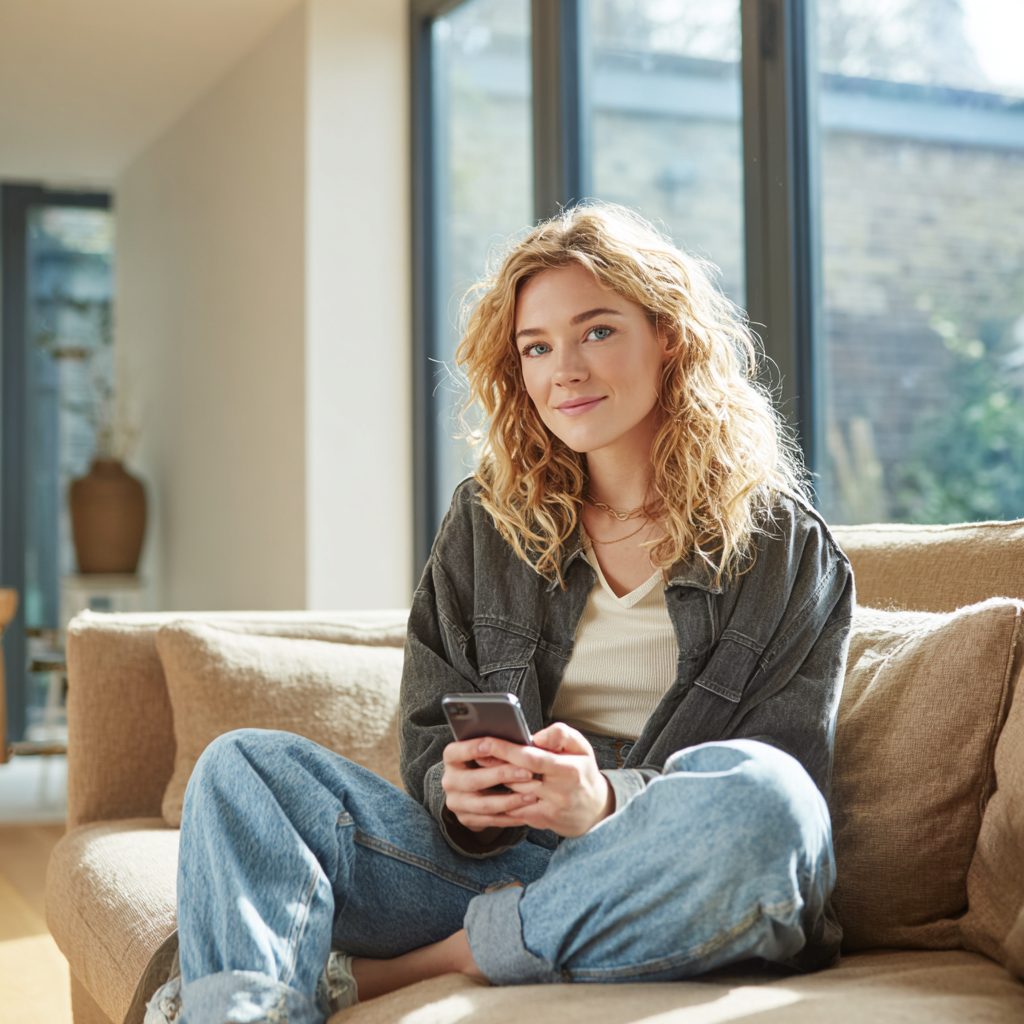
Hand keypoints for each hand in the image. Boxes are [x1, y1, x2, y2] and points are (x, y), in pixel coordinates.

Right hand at [441, 737, 539, 831]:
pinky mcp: (466, 819)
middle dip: (502, 775)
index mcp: (451, 759)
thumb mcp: (485, 749)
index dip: (472, 748)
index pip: (456, 752)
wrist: (472, 790)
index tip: (491, 745)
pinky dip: (510, 817)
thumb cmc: (487, 761)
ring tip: (532, 796)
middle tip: (527, 773)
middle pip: (474, 780)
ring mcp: (456, 802)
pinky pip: (490, 820)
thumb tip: (516, 741)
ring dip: (511, 801)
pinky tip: (526, 811)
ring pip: (484, 804)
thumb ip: (495, 744)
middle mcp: (450, 781)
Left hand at [482, 723, 614, 837]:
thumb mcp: (582, 748)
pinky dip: (498, 799)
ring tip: (477, 766)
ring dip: (493, 782)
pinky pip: (512, 810)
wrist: (594, 811)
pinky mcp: (539, 821)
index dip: (507, 750)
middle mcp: (558, 792)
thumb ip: (561, 735)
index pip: (532, 759)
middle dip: (494, 764)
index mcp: (568, 770)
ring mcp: (548, 809)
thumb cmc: (583, 773)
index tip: (487, 741)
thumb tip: (537, 736)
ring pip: (512, 795)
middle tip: (474, 751)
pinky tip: (485, 788)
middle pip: (517, 778)